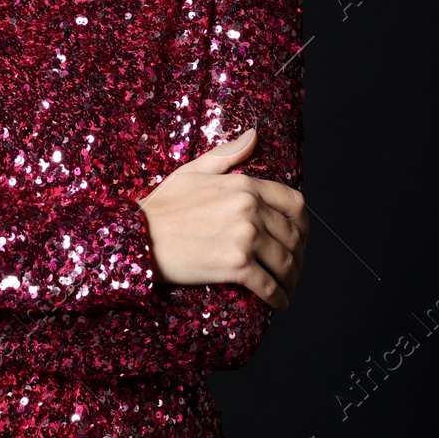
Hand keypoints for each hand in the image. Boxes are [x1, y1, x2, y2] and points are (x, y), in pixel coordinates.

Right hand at [136, 128, 308, 309]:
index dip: (303, 223)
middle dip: (299, 256)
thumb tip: (255, 134)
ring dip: (292, 279)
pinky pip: (269, 285)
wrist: (135, 235)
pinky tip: (279, 302)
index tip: (300, 237)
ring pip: (286, 262)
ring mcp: (244, 237)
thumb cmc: (162, 205)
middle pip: (294, 236)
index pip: (294, 203)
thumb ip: (228, 154)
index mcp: (244, 186)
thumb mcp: (193, 171)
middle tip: (293, 269)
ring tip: (287, 288)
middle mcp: (250, 209)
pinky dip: (279, 297)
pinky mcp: (235, 266)